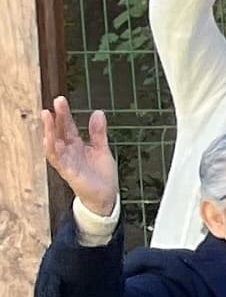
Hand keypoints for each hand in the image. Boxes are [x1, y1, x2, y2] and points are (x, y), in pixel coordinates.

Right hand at [39, 99, 115, 219]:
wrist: (106, 196)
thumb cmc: (101, 174)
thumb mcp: (102, 149)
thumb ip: (98, 132)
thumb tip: (97, 112)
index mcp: (76, 145)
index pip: (67, 126)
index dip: (64, 114)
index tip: (61, 100)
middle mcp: (69, 152)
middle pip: (59, 132)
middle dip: (56, 118)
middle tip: (56, 102)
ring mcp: (67, 162)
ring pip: (54, 145)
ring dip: (50, 131)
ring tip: (48, 117)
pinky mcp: (69, 173)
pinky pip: (58, 161)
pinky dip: (53, 151)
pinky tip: (50, 140)